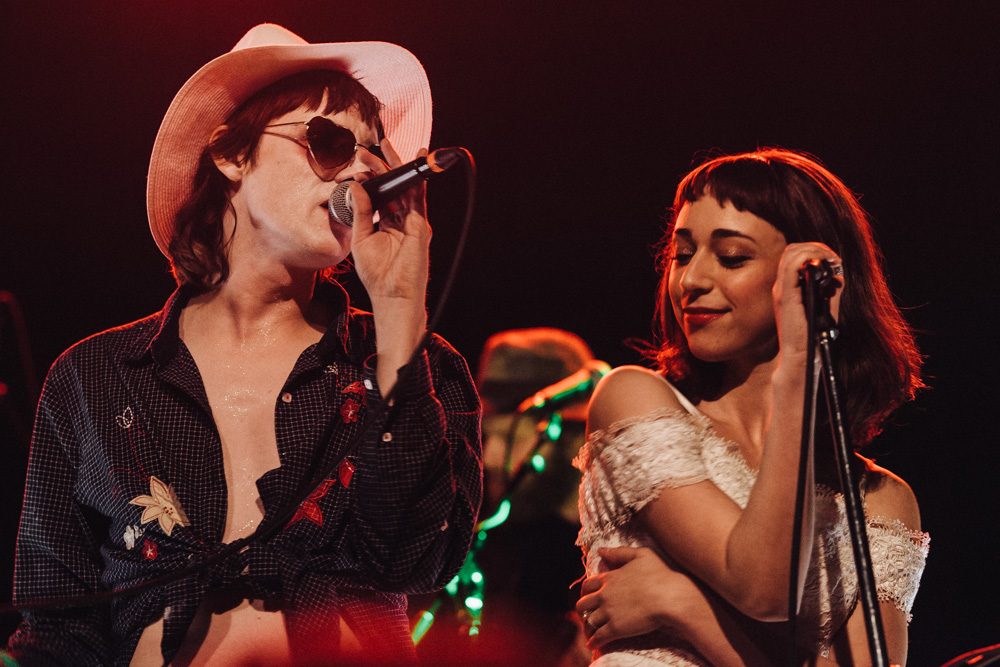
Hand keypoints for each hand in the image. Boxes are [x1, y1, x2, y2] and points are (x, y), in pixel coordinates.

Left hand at [348, 139, 430, 305]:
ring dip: (396, 165)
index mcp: (386, 223)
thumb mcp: (361, 238)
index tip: (359, 164)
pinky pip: (418, 197)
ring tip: (384, 145)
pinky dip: (417, 178)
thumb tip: (356, 186)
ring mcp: (412, 221)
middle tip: (370, 146)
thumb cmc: (377, 274)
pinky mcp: (420, 225)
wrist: (393, 295)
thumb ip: (360, 212)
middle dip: (383, 164)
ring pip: (405, 187)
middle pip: (393, 186)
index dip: (371, 178)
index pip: (380, 194)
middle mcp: (401, 220)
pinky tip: (414, 162)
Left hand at [576, 546, 702, 649]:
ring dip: (588, 627)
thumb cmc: (660, 575)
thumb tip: (601, 551)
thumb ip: (619, 552)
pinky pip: (599, 637)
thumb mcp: (641, 555)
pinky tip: (592, 645)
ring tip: (590, 632)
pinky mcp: (616, 628)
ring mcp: (609, 612)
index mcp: (609, 578)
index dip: (585, 592)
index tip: (588, 597)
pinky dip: (593, 642)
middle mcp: (604, 595)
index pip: (587, 585)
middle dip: (583, 610)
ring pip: (589, 621)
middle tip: (587, 615)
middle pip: (582, 604)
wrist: (670, 597)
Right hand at [772, 242, 843, 360]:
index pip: (794, 256)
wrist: (801, 357)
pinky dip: (809, 258)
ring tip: (831, 260)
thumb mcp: (825, 307)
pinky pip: (793, 266)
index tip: (833, 259)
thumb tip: (838, 273)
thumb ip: (829, 290)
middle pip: (792, 250)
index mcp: (788, 289)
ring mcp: (781, 291)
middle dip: (815, 247)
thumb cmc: (812, 337)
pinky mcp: (786, 297)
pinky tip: (825, 264)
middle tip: (833, 257)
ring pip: (792, 254)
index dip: (814, 250)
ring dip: (814, 250)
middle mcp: (781, 287)